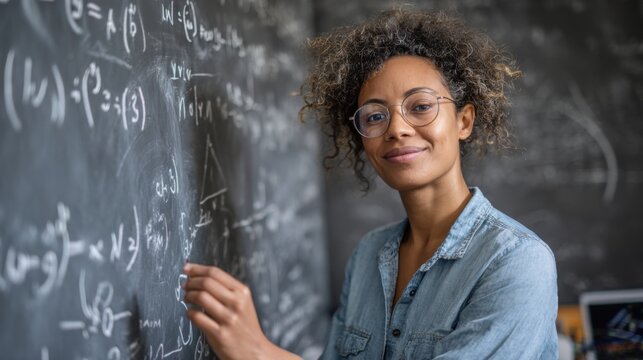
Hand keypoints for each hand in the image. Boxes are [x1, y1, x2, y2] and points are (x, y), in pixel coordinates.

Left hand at [182, 263, 300, 359]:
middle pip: (206, 282)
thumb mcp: (243, 303)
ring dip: (188, 295)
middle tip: (185, 285)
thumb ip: (226, 290)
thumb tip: (199, 276)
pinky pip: (197, 317)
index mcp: (242, 292)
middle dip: (191, 282)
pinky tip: (190, 312)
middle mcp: (237, 303)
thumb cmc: (245, 326)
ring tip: (187, 298)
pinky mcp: (220, 334)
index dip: (197, 269)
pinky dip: (190, 312)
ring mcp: (228, 319)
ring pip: (201, 297)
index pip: (215, 273)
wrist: (254, 352)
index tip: (187, 268)